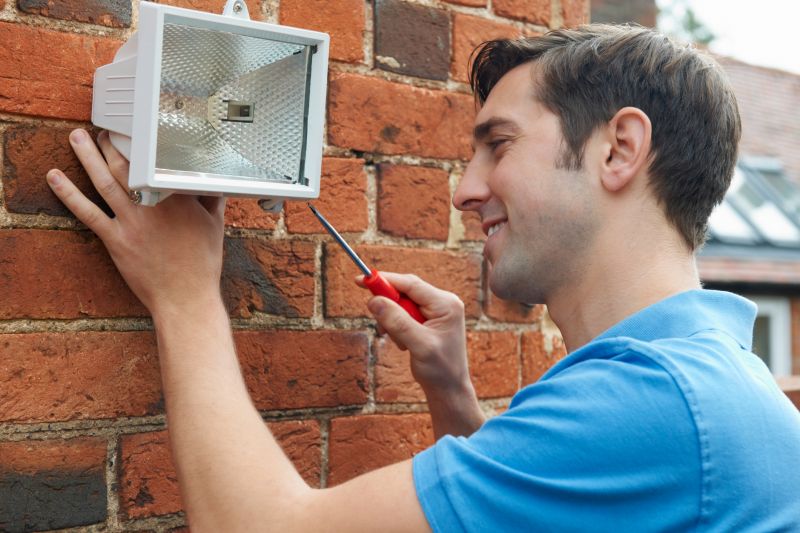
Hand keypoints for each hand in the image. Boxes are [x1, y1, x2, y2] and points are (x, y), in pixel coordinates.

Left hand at [46, 129, 225, 317]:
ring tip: (77, 137)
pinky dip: (69, 194)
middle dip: (111, 144)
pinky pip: (88, 213)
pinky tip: (55, 178)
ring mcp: (131, 221)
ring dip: (87, 156)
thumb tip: (215, 184)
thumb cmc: (202, 264)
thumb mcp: (215, 226)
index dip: (142, 142)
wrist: (186, 297)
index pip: (156, 161)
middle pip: (125, 165)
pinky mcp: (116, 240)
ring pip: (104, 181)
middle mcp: (152, 204)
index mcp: (178, 197)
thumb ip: (212, 200)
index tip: (135, 131)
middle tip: (103, 132)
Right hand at [359, 272, 469, 392]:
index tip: (360, 280)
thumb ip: (397, 321)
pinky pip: (403, 314)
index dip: (384, 280)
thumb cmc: (440, 369)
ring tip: (402, 343)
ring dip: (393, 321)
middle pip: (404, 291)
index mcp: (445, 304)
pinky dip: (396, 327)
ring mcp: (435, 311)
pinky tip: (404, 343)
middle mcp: (442, 303)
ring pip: (401, 304)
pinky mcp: (428, 320)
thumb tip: (374, 301)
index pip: (410, 284)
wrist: (448, 389)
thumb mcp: (418, 345)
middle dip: (389, 307)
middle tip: (382, 327)